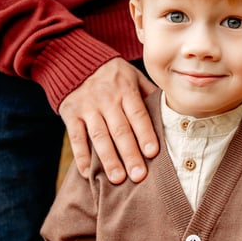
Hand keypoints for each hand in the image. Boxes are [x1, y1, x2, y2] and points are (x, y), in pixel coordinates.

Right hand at [59, 57, 157, 182]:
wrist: (75, 61)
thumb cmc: (111, 73)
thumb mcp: (132, 75)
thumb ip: (148, 93)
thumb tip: (171, 111)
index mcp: (125, 89)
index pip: (138, 115)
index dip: (145, 134)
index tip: (153, 153)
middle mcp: (106, 99)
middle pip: (120, 130)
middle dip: (130, 154)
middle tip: (139, 176)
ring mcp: (87, 107)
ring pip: (99, 136)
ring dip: (108, 159)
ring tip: (118, 179)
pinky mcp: (70, 113)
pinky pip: (76, 137)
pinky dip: (81, 156)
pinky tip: (88, 173)